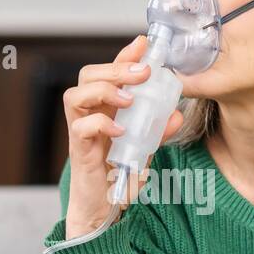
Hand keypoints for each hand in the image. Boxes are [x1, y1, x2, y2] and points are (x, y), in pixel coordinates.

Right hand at [62, 34, 184, 237]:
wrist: (104, 209)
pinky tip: (120, 130)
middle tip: (143, 73)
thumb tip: (178, 113)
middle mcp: (89, 114)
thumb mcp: (145, 146)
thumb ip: (159, 129)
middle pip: (88, 75)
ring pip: (75, 95)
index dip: (125, 55)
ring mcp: (81, 131)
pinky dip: (101, 123)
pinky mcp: (79, 150)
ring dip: (103, 90)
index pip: (110, 71)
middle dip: (116, 68)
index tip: (144, 44)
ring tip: (129, 99)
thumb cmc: (118, 174)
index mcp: (105, 107)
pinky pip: (80, 127)